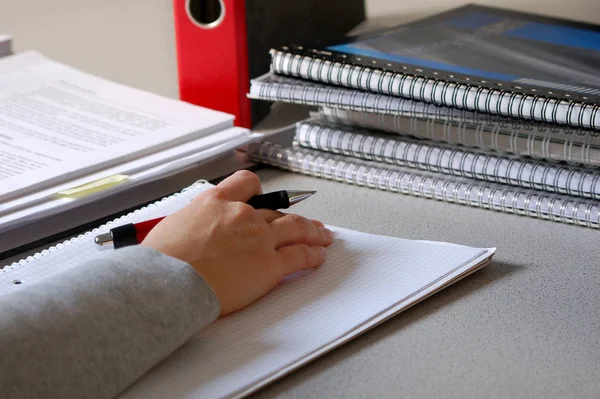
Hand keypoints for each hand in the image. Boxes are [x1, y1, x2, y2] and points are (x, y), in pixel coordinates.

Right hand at [141, 170, 332, 315]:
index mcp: (215, 202)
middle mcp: (241, 215)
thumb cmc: (161, 262)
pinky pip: (300, 255)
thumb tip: (197, 232)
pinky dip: (313, 254)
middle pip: (276, 211)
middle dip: (294, 216)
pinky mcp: (269, 265)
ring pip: (296, 228)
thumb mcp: (172, 226)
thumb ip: (195, 223)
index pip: (246, 185)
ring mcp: (259, 239)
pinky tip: (319, 256)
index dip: (260, 192)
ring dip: (313, 232)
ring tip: (323, 235)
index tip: (265, 198)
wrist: (167, 283)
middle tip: (306, 222)